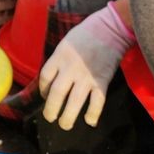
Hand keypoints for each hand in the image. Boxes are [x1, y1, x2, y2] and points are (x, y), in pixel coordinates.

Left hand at [39, 2, 134, 129]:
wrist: (110, 28)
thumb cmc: (86, 34)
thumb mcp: (66, 43)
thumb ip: (59, 60)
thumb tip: (54, 77)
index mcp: (59, 57)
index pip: (45, 78)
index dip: (42, 90)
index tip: (45, 96)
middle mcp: (70, 69)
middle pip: (56, 94)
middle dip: (51, 110)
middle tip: (50, 118)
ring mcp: (86, 76)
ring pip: (74, 102)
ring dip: (68, 117)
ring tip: (65, 125)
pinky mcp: (102, 81)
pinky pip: (96, 102)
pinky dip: (93, 114)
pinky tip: (90, 121)